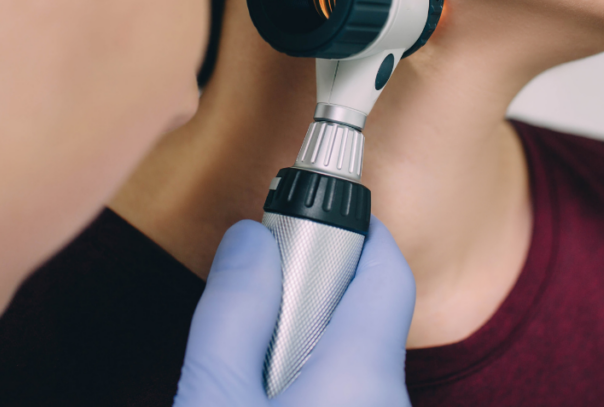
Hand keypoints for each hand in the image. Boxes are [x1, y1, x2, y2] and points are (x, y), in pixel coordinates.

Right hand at [173, 216, 414, 406]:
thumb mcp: (212, 399)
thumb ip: (232, 314)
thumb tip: (251, 239)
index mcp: (363, 376)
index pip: (386, 270)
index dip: (352, 230)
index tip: (307, 216)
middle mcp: (390, 402)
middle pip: (365, 315)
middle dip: (311, 292)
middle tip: (257, 298)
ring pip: (351, 360)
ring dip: (303, 345)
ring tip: (245, 365)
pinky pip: (346, 395)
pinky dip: (307, 384)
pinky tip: (260, 399)